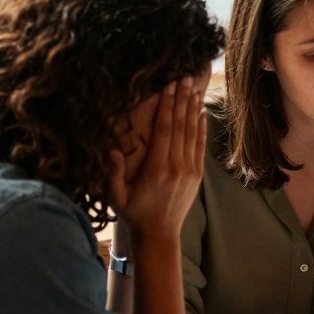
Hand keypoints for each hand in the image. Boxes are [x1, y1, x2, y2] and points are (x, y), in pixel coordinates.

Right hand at [108, 78, 205, 242]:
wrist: (159, 235)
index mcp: (157, 169)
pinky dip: (201, 128)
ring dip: (192, 110)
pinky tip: (201, 113)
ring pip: (192, 134)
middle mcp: (177, 167)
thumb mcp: (117, 195)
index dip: (167, 106)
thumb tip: (112, 149)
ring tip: (193, 89)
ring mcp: (189, 171)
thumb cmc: (134, 213)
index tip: (169, 87)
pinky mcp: (196, 175)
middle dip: (181, 101)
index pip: (164, 130)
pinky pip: (199, 146)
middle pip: (180, 126)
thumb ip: (114, 172)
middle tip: (183, 78)